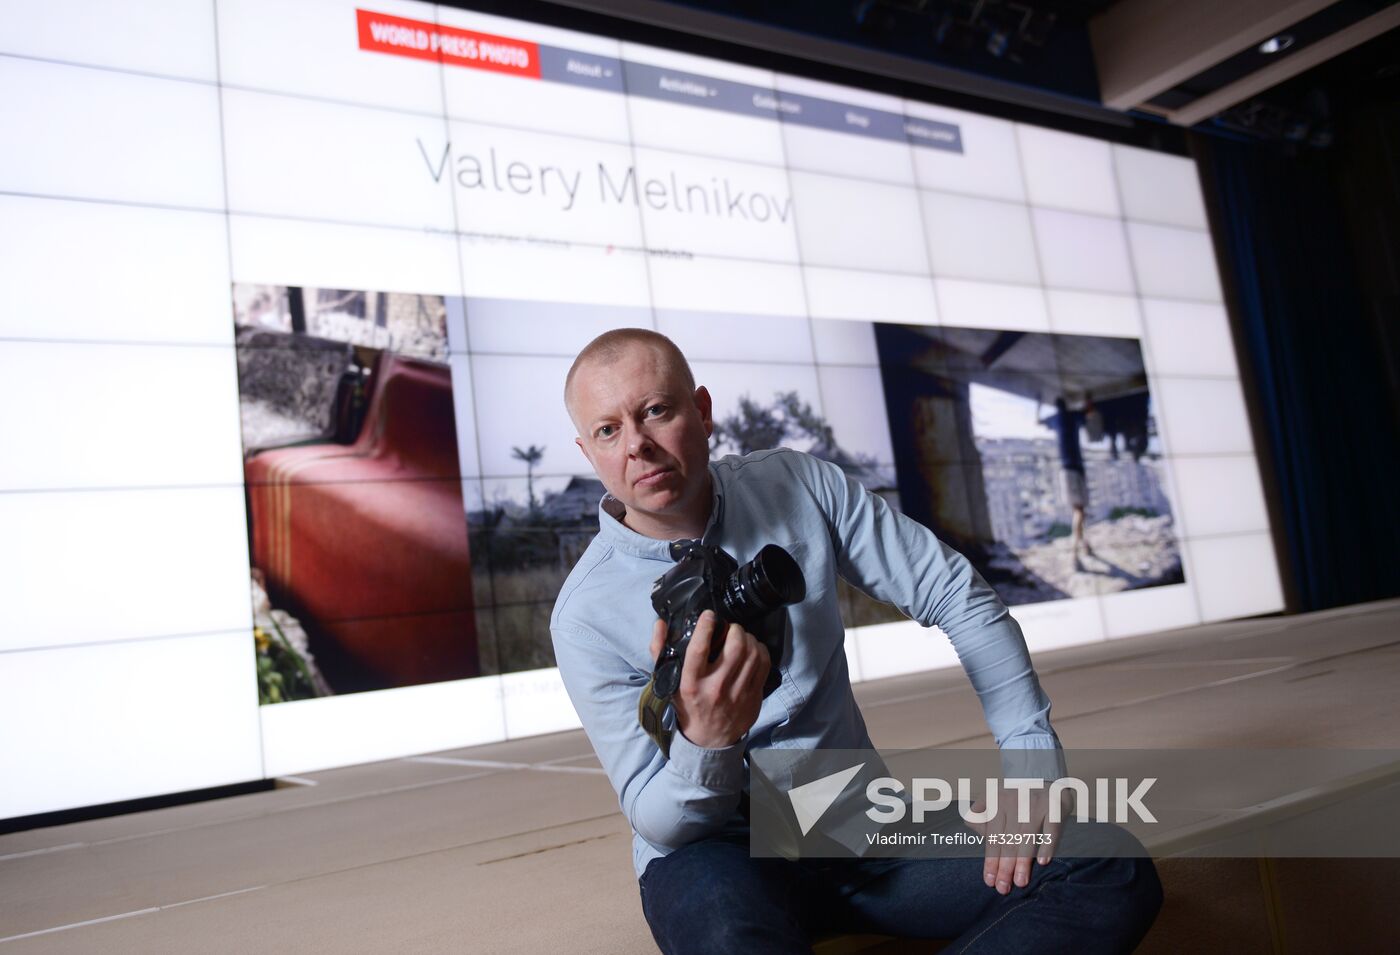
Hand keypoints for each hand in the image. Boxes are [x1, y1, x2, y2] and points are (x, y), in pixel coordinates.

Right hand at [649, 611, 768, 749]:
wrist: (708, 738)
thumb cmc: (687, 704)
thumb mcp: (668, 681)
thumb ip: (659, 651)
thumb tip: (660, 624)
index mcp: (691, 684)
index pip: (699, 649)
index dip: (706, 627)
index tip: (709, 615)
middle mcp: (715, 688)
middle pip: (735, 647)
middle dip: (735, 630)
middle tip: (730, 628)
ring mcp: (737, 693)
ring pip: (752, 654)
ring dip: (749, 638)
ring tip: (741, 637)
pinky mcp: (753, 696)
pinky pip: (763, 665)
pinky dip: (760, 651)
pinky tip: (753, 649)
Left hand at [965, 783, 1062, 895]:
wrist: (1043, 773)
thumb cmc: (1016, 796)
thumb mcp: (994, 797)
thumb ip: (982, 813)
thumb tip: (970, 825)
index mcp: (997, 802)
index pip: (993, 837)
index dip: (990, 860)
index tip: (989, 881)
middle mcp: (1015, 803)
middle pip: (1008, 840)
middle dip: (1004, 866)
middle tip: (1003, 888)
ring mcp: (1035, 805)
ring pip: (1027, 837)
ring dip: (1022, 861)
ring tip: (1020, 882)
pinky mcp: (1055, 806)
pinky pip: (1051, 829)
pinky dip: (1047, 845)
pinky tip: (1043, 862)